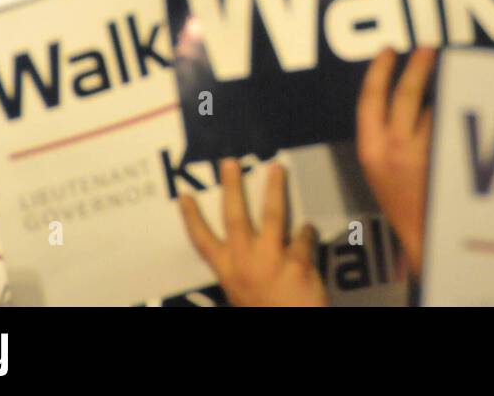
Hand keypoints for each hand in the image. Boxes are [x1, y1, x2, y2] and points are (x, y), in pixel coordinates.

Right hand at [178, 158, 327, 306]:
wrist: (290, 331)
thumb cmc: (264, 312)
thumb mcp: (242, 295)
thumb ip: (242, 271)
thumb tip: (246, 249)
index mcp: (227, 273)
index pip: (203, 242)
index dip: (192, 218)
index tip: (184, 195)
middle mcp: (245, 263)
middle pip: (236, 217)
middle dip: (232, 187)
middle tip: (230, 162)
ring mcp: (271, 260)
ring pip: (272, 215)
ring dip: (274, 189)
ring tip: (276, 167)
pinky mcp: (298, 263)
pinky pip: (304, 236)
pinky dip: (307, 231)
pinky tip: (309, 228)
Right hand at [356, 46, 435, 276]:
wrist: (422, 237)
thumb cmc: (401, 201)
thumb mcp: (379, 166)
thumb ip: (385, 134)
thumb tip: (409, 95)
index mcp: (370, 149)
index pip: (369, 98)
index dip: (378, 70)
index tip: (388, 50)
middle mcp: (393, 149)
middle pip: (406, 94)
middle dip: (417, 67)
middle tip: (428, 48)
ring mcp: (421, 154)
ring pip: (434, 110)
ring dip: (442, 98)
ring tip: (452, 86)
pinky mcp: (445, 160)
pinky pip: (451, 127)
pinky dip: (456, 118)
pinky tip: (466, 114)